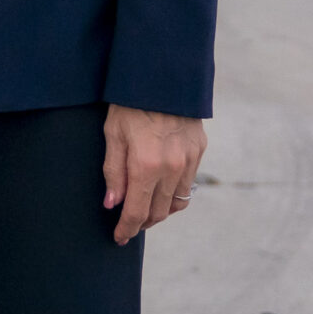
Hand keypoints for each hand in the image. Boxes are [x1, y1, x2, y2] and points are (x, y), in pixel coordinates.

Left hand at [101, 105, 205, 243]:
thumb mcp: (113, 134)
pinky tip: (161, 188)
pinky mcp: (199, 150)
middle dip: (143, 223)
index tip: (119, 238)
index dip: (126, 229)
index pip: (137, 212)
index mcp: (146, 165)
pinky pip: (188, 184)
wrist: (162, 75)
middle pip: (159, 213)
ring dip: (160, 211)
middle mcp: (172, 168)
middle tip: (129, 226)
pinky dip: (174, 193)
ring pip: (177, 202)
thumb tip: (113, 205)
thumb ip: (113, 172)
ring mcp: (189, 160)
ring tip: (145, 210)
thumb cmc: (130, 102)